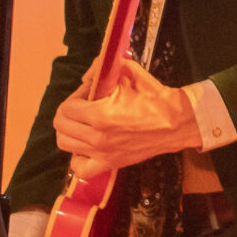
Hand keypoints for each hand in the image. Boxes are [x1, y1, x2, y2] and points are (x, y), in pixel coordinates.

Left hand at [53, 57, 198, 176]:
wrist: (176, 121)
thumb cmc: (154, 96)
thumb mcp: (130, 72)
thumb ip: (103, 68)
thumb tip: (87, 76)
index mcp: (99, 115)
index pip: (67, 107)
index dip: (76, 95)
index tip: (89, 91)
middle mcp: (96, 137)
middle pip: (61, 126)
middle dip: (69, 110)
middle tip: (84, 104)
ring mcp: (102, 153)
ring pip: (65, 144)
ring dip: (69, 130)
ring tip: (83, 123)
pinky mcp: (110, 164)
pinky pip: (80, 168)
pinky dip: (78, 157)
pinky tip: (87, 146)